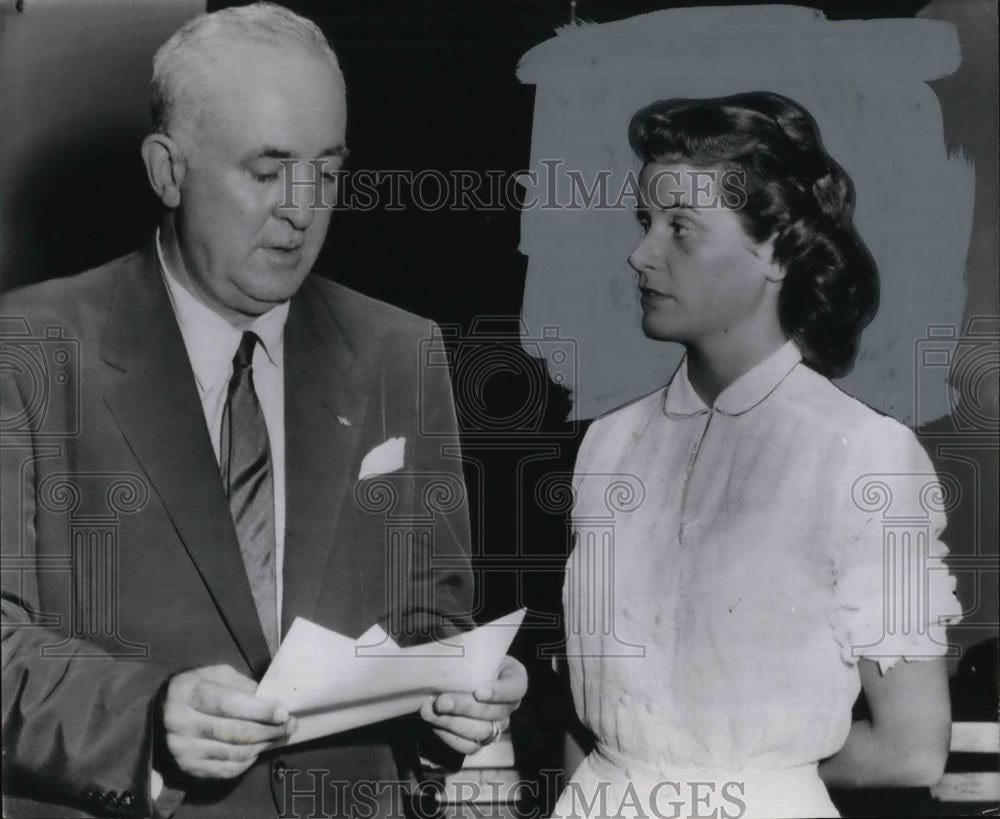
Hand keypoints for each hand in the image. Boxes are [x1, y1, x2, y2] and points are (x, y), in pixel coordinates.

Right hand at [159, 664, 295, 778]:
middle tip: (290, 726)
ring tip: (280, 736)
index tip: (284, 712)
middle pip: (234, 732)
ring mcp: (182, 749)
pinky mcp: (188, 767)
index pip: (228, 704)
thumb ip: (243, 686)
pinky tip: (259, 750)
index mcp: (187, 693)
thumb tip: (273, 701)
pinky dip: (248, 761)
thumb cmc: (198, 688)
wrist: (163, 712)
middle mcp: (180, 723)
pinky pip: (226, 769)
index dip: (259, 710)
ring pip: (233, 752)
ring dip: (263, 746)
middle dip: (268, 730)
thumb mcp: (217, 675)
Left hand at [419, 655, 526, 754]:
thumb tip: (450, 650)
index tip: (478, 691)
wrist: (451, 677)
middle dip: (464, 707)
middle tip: (441, 702)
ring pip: (481, 732)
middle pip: (494, 713)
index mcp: (513, 678)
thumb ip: (466, 651)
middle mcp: (509, 704)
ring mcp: (497, 725)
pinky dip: (448, 735)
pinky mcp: (480, 740)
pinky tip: (432, 722)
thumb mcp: (471, 649)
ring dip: (451, 723)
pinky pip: (468, 746)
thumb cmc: (465, 658)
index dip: (499, 692)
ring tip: (428, 711)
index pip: (516, 687)